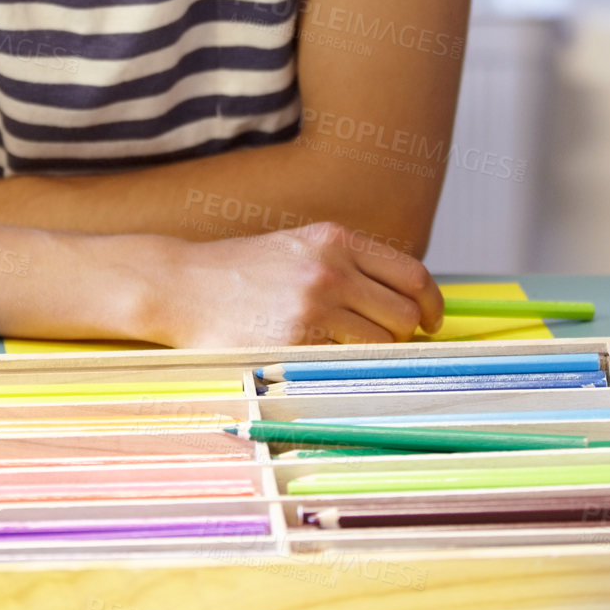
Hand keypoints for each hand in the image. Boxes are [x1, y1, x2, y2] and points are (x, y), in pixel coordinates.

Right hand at [149, 221, 443, 347]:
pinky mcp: (292, 342)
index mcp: (334, 240)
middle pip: (403, 316)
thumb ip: (347, 265)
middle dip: (400, 335)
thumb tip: (405, 303)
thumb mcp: (297, 248)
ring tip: (341, 353)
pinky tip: (317, 361)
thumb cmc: (240, 273)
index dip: (431, 305)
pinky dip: (340, 369)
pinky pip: (343, 365)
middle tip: (380, 344)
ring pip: (380, 345)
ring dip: (370, 356)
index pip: (412, 275)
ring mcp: (312, 306)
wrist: (179, 285)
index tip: (430, 323)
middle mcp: (329, 268)